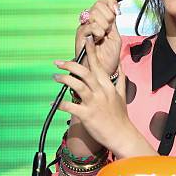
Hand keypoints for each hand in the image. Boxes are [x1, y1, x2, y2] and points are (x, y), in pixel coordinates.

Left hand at [54, 35, 132, 155]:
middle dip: (70, 64)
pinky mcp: (87, 115)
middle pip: (85, 72)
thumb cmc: (121, 117)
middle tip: (58, 62)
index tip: (85, 40)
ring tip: (55, 77)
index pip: (98, 65)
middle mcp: (101, 92)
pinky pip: (70, 106)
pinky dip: (60, 104)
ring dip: (64, 80)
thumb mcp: (122, 95)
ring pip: (77, 86)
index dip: (91, 52)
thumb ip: (120, 80)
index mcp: (108, 86)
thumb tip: (120, 67)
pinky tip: (53, 102)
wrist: (122, 135)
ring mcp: (94, 103)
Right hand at [75, 0, 120, 76]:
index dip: (111, 2)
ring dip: (104, 25)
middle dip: (108, 16)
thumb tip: (115, 7)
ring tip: (102, 36)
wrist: (102, 70)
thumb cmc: (109, 56)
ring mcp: (85, 27)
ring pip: (94, 13)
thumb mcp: (115, 35)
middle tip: (109, 29)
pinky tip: (98, 39)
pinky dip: (98, 32)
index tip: (117, 12)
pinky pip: (91, 25)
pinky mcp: (80, 34)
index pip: (103, 1)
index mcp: (100, 19)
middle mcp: (90, 21)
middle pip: (98, 5)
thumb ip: (113, 22)